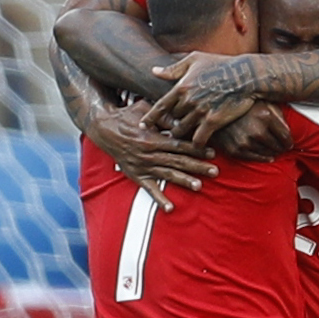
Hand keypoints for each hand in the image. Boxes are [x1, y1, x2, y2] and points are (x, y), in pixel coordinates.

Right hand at [86, 101, 217, 209]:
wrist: (103, 128)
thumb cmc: (127, 115)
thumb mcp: (145, 109)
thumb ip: (164, 116)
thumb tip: (182, 121)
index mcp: (153, 138)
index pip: (180, 145)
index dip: (196, 149)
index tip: (213, 153)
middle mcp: (149, 154)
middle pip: (177, 161)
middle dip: (197, 166)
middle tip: (215, 171)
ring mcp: (143, 166)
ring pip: (167, 175)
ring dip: (184, 181)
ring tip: (199, 186)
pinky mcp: (136, 175)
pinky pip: (149, 189)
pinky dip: (159, 199)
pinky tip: (170, 208)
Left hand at [149, 52, 261, 145]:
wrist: (246, 75)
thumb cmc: (222, 64)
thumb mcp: (195, 59)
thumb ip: (174, 68)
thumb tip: (154, 71)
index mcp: (181, 87)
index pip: (160, 106)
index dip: (150, 118)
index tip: (142, 125)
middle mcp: (188, 101)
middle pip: (172, 120)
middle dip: (170, 126)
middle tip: (168, 133)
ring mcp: (201, 112)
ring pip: (182, 131)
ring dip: (181, 136)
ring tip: (180, 141)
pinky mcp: (214, 121)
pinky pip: (199, 139)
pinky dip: (197, 144)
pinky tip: (198, 147)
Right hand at [209, 104, 290, 161]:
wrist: (214, 107)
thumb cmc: (242, 103)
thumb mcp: (263, 102)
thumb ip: (278, 114)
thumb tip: (290, 132)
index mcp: (266, 116)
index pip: (286, 137)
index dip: (289, 142)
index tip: (289, 143)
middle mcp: (256, 130)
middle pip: (278, 146)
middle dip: (282, 147)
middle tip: (282, 146)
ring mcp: (245, 141)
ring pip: (268, 153)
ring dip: (273, 152)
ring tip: (274, 149)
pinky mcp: (235, 149)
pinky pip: (255, 158)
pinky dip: (264, 158)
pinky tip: (268, 156)